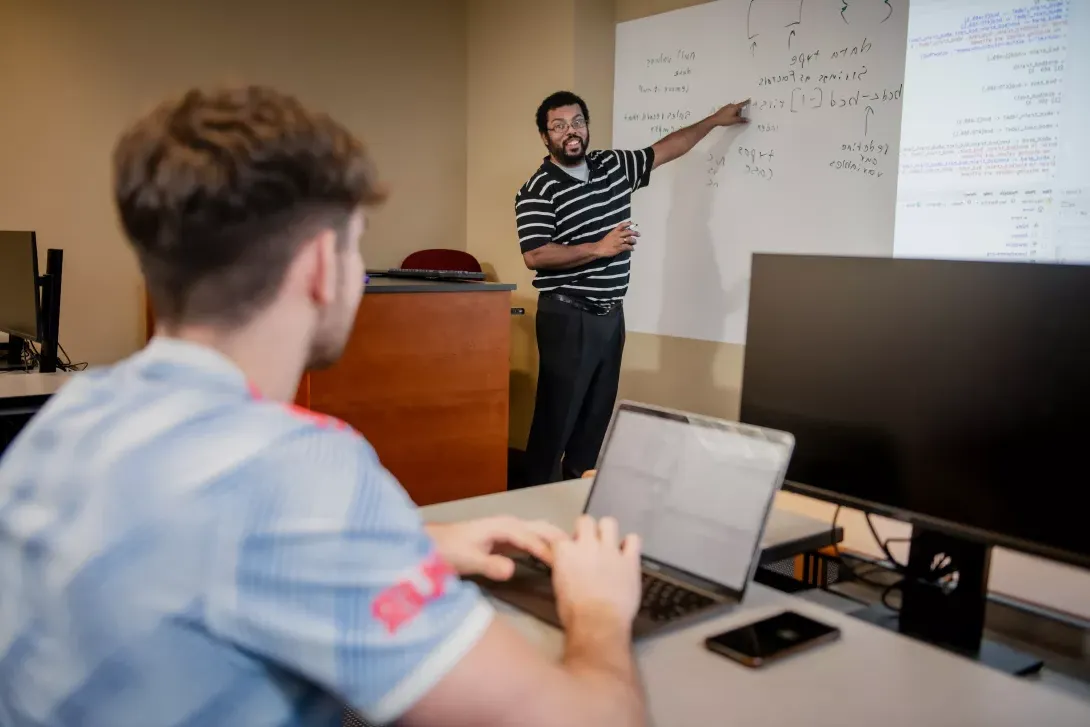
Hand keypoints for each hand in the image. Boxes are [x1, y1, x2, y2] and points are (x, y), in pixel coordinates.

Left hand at [425, 516, 568, 580]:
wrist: (434, 544)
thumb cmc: (449, 550)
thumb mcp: (467, 559)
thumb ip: (489, 564)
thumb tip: (512, 569)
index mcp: (502, 527)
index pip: (531, 538)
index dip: (547, 551)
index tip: (563, 564)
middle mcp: (508, 524)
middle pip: (541, 528)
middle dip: (560, 538)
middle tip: (581, 554)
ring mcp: (508, 530)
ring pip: (539, 531)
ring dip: (556, 540)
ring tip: (575, 554)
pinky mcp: (507, 539)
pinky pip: (533, 539)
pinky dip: (546, 545)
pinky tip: (554, 557)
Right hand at [551, 515, 641, 628]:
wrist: (598, 623)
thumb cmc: (574, 612)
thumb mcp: (559, 587)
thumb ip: (564, 568)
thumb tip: (569, 566)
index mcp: (565, 552)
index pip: (560, 536)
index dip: (565, 544)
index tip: (568, 551)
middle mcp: (587, 545)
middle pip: (586, 521)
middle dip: (587, 530)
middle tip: (589, 544)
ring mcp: (610, 550)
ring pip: (609, 523)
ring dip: (607, 531)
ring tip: (608, 544)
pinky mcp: (630, 560)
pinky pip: (633, 539)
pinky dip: (630, 544)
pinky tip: (627, 552)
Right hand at [593, 222, 638, 258]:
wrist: (599, 248)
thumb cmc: (604, 242)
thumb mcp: (610, 235)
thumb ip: (616, 233)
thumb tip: (623, 234)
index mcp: (614, 231)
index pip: (622, 225)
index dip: (628, 224)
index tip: (633, 224)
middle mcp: (617, 235)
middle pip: (628, 232)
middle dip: (634, 233)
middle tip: (638, 234)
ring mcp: (619, 241)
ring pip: (629, 239)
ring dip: (633, 241)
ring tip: (634, 242)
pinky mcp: (619, 248)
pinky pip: (628, 247)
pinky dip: (631, 248)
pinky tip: (632, 249)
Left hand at [711, 99, 749, 126]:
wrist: (715, 120)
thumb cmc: (723, 119)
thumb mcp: (735, 120)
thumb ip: (742, 120)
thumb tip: (747, 120)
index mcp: (735, 107)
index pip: (742, 104)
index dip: (746, 102)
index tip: (749, 100)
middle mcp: (731, 105)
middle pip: (738, 107)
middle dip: (740, 112)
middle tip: (739, 118)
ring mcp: (727, 107)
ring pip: (734, 109)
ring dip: (735, 113)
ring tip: (733, 119)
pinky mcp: (724, 109)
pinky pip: (730, 110)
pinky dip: (731, 113)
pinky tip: (729, 118)